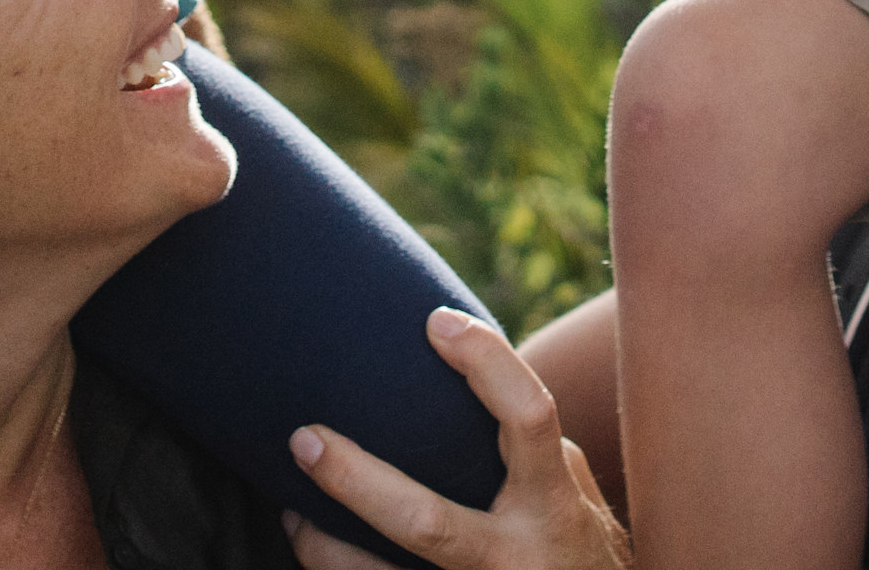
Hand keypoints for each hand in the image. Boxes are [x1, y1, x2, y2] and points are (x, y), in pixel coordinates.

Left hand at [283, 308, 627, 569]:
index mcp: (553, 503)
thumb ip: (528, 447)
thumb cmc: (577, 549)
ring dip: (323, 545)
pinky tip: (315, 543)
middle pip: (425, 524)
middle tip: (305, 438)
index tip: (436, 323)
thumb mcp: (570, 492)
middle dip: (357, 482)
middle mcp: (514, 556)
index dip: (487, 363)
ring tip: (291, 505)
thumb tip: (469, 369)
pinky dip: (338, 568)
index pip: (529, 417)